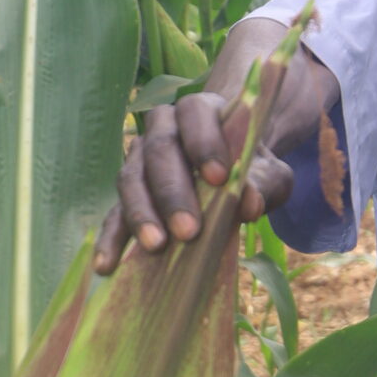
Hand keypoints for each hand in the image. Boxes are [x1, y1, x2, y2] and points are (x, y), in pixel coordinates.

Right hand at [94, 22, 335, 275]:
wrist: (227, 172)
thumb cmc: (250, 167)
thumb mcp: (270, 173)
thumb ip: (265, 184)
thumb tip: (249, 205)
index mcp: (199, 111)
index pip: (195, 114)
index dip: (204, 143)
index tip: (219, 178)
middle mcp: (161, 129)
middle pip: (159, 151)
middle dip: (172, 192)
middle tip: (188, 230)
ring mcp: (138, 160)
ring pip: (130, 179)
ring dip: (142, 214)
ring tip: (156, 245)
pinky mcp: (128, 194)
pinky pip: (113, 212)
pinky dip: (110, 239)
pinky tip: (106, 264)